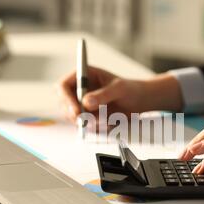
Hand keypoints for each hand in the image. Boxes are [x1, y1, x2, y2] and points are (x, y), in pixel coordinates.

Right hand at [55, 66, 182, 122]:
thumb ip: (103, 95)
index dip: (66, 99)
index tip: (77, 111)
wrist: (140, 102)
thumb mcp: (119, 89)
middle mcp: (79, 90)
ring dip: (88, 122)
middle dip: (75, 115)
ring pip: (74, 118)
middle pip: (64, 105)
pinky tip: (110, 122)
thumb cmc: (130, 90)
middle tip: (89, 122)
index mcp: (83, 75)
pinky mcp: (88, 116)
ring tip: (108, 120)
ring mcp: (82, 104)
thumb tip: (85, 102)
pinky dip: (96, 127)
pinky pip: (85, 126)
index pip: (63, 86)